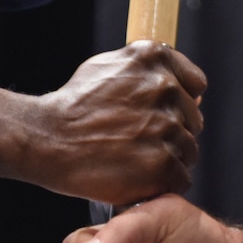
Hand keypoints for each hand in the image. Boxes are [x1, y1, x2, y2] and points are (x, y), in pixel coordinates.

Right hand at [0, 42, 207, 202]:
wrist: (47, 139)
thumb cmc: (72, 107)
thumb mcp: (106, 65)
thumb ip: (146, 69)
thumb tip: (182, 85)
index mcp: (154, 58)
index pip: (196, 86)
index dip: (179, 104)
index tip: (160, 116)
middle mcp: (164, 87)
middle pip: (192, 121)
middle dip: (172, 133)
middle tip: (138, 143)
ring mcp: (166, 125)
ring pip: (188, 151)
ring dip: (168, 160)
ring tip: (134, 162)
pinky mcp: (162, 163)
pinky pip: (181, 178)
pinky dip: (162, 184)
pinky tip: (137, 179)